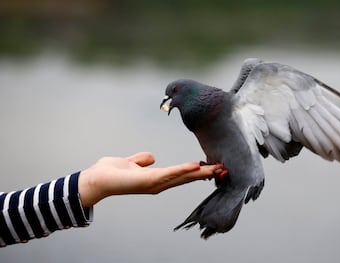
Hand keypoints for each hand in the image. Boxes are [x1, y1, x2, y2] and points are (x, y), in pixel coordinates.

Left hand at [78, 152, 220, 206]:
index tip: (213, 167)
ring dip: (200, 173)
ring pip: (182, 176)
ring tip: (216, 168)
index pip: (182, 174)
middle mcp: (159, 184)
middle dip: (205, 174)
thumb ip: (142, 160)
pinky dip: (183, 170)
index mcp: (157, 179)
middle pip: (187, 177)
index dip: (197, 171)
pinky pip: (169, 174)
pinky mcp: (148, 181)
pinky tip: (195, 166)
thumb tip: (152, 157)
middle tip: (224, 169)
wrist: (96, 180)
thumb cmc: (111, 172)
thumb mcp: (131, 162)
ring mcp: (155, 184)